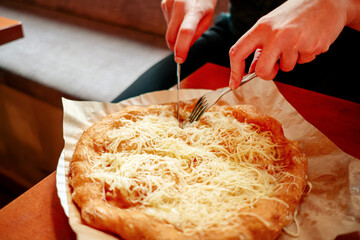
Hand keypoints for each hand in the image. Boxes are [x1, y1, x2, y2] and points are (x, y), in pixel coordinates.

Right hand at [161, 0, 216, 62]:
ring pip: (168, 31)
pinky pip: (167, 23)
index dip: (181, 48)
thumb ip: (196, 34)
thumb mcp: (207, 18)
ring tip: (186, 22)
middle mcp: (179, 6)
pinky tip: (181, 15)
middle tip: (183, 50)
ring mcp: (169, 4)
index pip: (185, 33)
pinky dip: (173, 25)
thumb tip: (183, 48)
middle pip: (171, 37)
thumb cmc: (205, 0)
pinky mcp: (164, 3)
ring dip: (175, 34)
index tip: (180, 60)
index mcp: (194, 11)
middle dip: (175, 47)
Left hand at [229, 0, 354, 88]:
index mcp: (261, 27)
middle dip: (268, 73)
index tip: (234, 83)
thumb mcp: (272, 24)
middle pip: (262, 71)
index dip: (234, 71)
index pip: (238, 52)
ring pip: (286, 68)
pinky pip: (303, 62)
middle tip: (275, 65)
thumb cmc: (296, 13)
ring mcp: (294, 41)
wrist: (329, 1)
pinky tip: (309, 40)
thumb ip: (260, 46)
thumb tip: (252, 69)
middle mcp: (275, 34)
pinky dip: (305, 55)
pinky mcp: (311, 47)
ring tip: (298, 41)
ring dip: (290, 60)